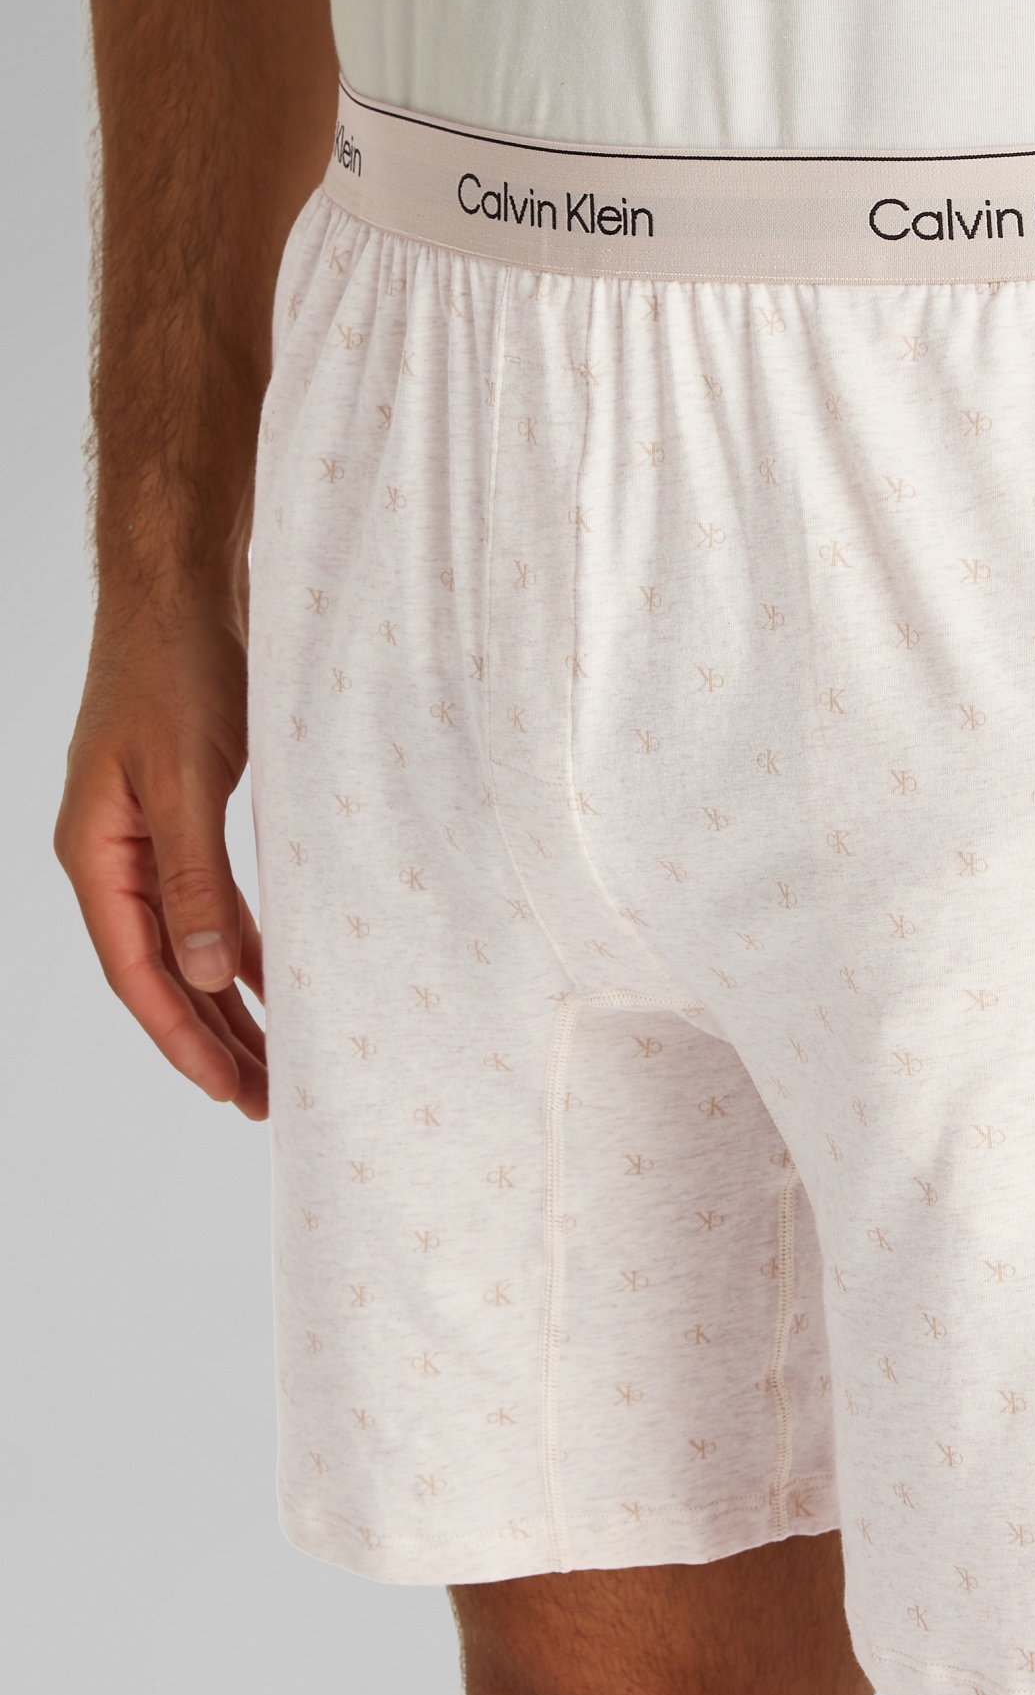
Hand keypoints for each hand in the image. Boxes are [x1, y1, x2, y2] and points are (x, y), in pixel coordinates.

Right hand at [55, 600, 266, 1117]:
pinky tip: (278, 987)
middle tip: (265, 1103)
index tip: (228, 1091)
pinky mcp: (188, 820)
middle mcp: (116, 857)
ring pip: (192, 947)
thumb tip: (207, 974)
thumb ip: (195, 877)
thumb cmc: (173, 668)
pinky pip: (215, 908)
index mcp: (96, 854)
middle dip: (212, 1040)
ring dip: (231, 1005)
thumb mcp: (184, 778)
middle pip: (164, 973)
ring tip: (275, 1066)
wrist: (181, 591)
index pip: (137, 972)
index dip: (182, 1037)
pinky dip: (246, 950)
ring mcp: (150, 841)